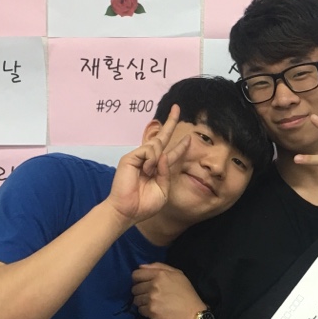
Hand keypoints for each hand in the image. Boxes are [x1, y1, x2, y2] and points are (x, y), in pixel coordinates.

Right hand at [108, 105, 189, 223]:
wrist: (128, 211)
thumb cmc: (144, 204)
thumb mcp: (163, 190)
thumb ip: (166, 173)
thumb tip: (164, 155)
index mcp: (158, 168)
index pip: (171, 153)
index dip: (181, 146)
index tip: (189, 138)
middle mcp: (148, 160)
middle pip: (162, 137)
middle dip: (171, 122)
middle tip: (177, 108)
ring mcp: (139, 157)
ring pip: (157, 144)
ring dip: (158, 160)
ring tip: (148, 173)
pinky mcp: (130, 157)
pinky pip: (149, 150)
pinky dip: (151, 160)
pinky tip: (145, 169)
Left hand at [131, 263, 206, 318]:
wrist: (193, 314)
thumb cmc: (186, 293)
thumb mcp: (177, 274)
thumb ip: (159, 267)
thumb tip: (141, 267)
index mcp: (160, 274)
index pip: (136, 274)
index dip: (137, 279)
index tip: (142, 283)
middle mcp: (154, 285)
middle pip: (135, 288)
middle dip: (140, 291)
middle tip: (149, 295)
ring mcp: (151, 299)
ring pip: (136, 300)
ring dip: (142, 302)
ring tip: (152, 303)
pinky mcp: (151, 311)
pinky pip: (140, 310)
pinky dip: (145, 311)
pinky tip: (154, 310)